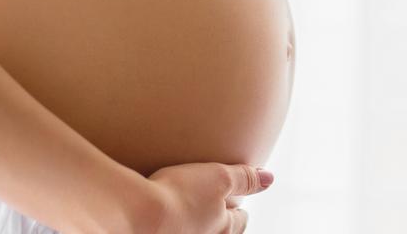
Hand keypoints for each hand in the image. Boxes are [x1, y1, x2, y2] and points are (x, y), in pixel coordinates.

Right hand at [145, 162, 273, 233]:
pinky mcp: (158, 233)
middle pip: (219, 232)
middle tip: (219, 212)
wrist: (137, 213)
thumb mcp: (219, 178)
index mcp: (223, 227)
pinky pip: (172, 228)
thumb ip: (245, 178)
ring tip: (192, 213)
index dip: (240, 212)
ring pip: (195, 230)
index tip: (240, 208)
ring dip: (196, 222)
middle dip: (221, 220)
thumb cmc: (180, 194)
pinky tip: (165, 214)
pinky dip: (173, 222)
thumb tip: (269, 178)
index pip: (239, 221)